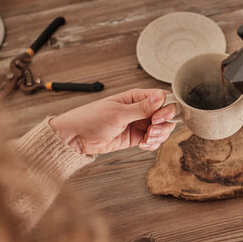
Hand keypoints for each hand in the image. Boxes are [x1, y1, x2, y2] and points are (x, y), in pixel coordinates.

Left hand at [49, 89, 176, 154]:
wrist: (76, 137)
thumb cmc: (91, 118)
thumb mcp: (118, 113)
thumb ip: (142, 107)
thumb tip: (161, 96)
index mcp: (137, 97)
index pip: (163, 98)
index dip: (166, 109)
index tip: (158, 118)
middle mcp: (141, 109)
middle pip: (166, 116)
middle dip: (164, 126)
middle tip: (152, 131)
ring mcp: (139, 123)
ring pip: (162, 129)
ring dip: (159, 136)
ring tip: (146, 139)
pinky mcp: (136, 137)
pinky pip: (152, 140)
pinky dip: (152, 144)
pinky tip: (142, 145)